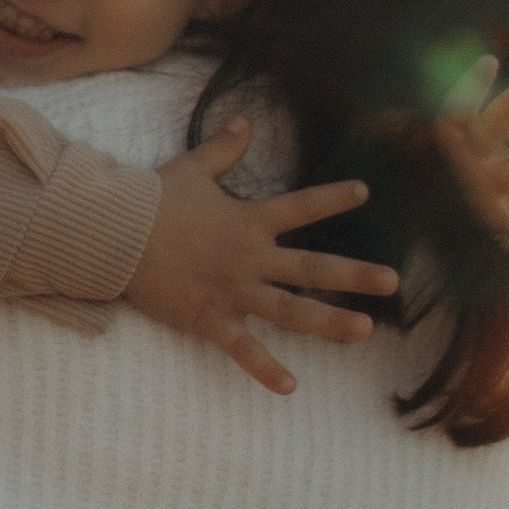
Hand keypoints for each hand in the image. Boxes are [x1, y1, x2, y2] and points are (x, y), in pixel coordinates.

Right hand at [125, 123, 397, 395]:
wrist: (114, 235)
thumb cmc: (152, 201)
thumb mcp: (192, 168)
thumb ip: (223, 149)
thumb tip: (245, 122)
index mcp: (248, 221)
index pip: (300, 207)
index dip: (332, 199)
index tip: (365, 192)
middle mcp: (249, 258)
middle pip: (312, 268)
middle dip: (355, 275)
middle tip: (394, 280)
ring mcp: (233, 291)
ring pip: (291, 310)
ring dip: (330, 322)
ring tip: (366, 330)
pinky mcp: (210, 318)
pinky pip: (243, 348)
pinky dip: (265, 369)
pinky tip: (291, 387)